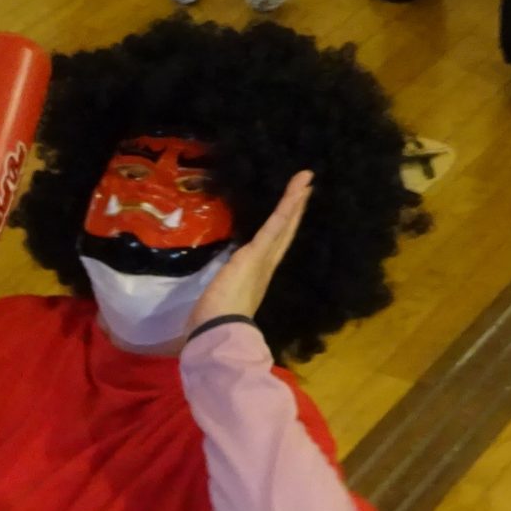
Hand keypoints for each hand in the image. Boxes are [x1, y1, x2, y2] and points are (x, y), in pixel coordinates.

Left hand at [186, 171, 310, 336]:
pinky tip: (299, 189)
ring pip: (282, 224)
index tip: (289, 215)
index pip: (271, 248)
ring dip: (295, 200)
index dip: (282, 230)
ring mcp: (263, 259)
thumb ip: (218, 299)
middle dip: (294, 211)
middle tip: (306, 189)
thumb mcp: (217, 304)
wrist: (218, 331)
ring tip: (306, 179)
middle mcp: (265, 267)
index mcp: (256, 277)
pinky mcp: (257, 252)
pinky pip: (275, 225)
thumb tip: (204, 311)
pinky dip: (287, 206)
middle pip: (283, 233)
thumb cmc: (214, 323)